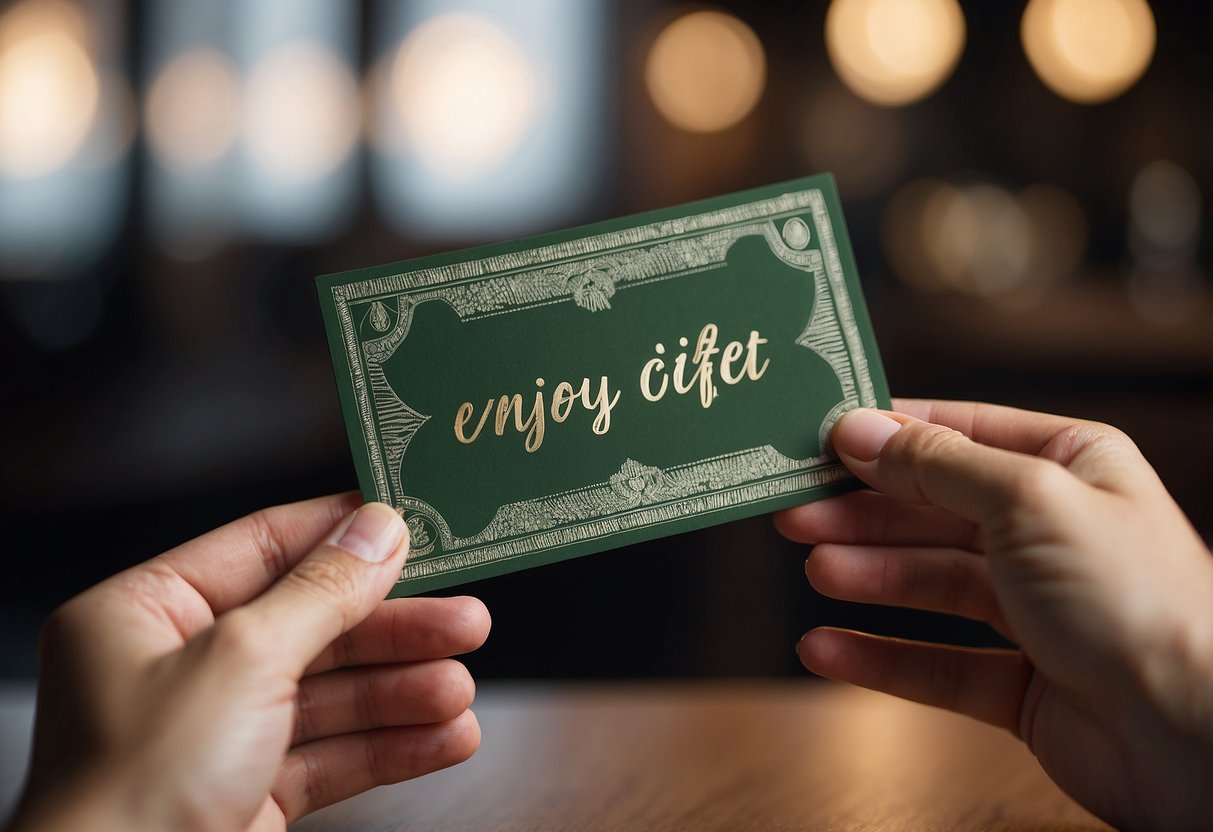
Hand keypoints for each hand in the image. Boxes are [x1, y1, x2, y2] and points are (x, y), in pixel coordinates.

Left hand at [8, 495, 490, 831]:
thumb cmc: (132, 791)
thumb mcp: (242, 660)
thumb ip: (321, 592)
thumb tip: (377, 528)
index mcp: (145, 614)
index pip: (263, 547)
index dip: (343, 534)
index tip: (414, 523)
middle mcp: (178, 668)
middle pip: (312, 624)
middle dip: (394, 629)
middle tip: (466, 620)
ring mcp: (215, 736)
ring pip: (331, 695)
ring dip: (403, 692)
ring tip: (460, 692)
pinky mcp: (247, 794)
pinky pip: (332, 755)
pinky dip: (390, 746)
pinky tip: (444, 738)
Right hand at [775, 399, 1212, 829]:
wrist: (1194, 731)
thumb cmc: (1137, 598)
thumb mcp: (1026, 497)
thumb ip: (935, 463)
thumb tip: (858, 429)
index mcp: (1069, 467)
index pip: (959, 435)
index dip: (887, 437)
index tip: (819, 440)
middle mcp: (1052, 532)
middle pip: (934, 511)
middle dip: (864, 510)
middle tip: (794, 509)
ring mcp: (1038, 610)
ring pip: (931, 584)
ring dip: (869, 576)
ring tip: (816, 570)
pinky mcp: (1022, 682)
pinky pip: (936, 662)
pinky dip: (880, 657)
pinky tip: (828, 648)